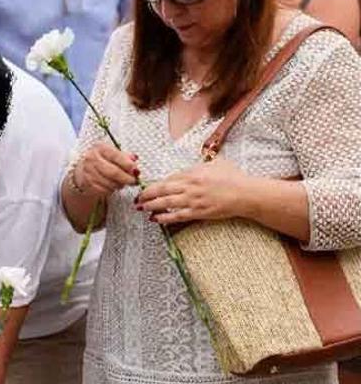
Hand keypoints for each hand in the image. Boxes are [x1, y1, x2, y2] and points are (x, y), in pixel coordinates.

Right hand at [73, 143, 138, 196]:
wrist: (82, 169)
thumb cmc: (102, 159)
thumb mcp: (112, 153)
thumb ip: (124, 156)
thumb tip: (135, 159)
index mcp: (100, 148)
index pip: (116, 156)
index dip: (128, 164)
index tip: (136, 170)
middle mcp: (92, 158)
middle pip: (113, 172)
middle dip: (126, 178)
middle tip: (134, 181)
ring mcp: (88, 172)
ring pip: (110, 183)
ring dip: (120, 185)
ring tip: (123, 182)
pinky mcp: (87, 183)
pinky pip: (104, 189)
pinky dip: (112, 189)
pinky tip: (113, 185)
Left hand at [136, 159, 253, 224]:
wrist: (247, 194)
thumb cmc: (235, 177)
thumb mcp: (218, 163)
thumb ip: (203, 163)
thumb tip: (195, 164)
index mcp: (194, 172)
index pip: (170, 177)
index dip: (157, 183)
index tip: (148, 186)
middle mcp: (191, 186)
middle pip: (162, 189)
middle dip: (147, 194)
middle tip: (137, 198)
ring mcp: (194, 200)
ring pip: (166, 203)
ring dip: (151, 205)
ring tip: (141, 208)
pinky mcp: (199, 212)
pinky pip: (177, 216)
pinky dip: (164, 218)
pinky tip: (155, 219)